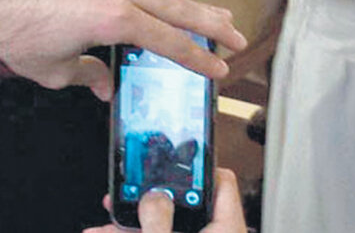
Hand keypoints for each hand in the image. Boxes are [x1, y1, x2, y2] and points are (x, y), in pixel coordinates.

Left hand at [0, 0, 246, 99]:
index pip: (170, 41)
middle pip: (178, 7)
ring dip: (184, 7)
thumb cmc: (12, 33)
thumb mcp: (52, 69)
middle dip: (211, 23)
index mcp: (115, 19)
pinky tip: (156, 4)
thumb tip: (106, 85)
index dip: (198, 57)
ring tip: (210, 16)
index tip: (219, 67)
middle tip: (237, 36)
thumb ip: (89, 74)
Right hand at [83, 168, 246, 232]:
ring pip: (164, 230)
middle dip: (147, 202)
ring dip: (130, 227)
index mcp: (226, 228)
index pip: (221, 182)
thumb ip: (158, 220)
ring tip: (99, 227)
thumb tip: (153, 197)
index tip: (171, 158)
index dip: (196, 167)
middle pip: (183, 207)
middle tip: (124, 193)